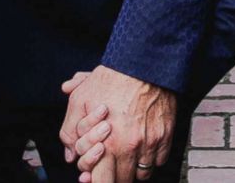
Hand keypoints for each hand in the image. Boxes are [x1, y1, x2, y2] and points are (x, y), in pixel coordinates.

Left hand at [60, 65, 176, 181]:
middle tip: (113, 168)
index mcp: (107, 144)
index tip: (97, 175)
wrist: (143, 63)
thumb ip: (70, 130)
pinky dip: (152, 159)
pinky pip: (160, 160)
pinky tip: (145, 148)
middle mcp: (129, 148)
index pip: (102, 181)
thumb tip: (69, 153)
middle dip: (116, 176)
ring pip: (143, 175)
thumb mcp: (80, 100)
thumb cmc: (112, 79)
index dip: (98, 180)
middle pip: (123, 180)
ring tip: (129, 158)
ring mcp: (150, 144)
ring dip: (135, 170)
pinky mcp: (165, 136)